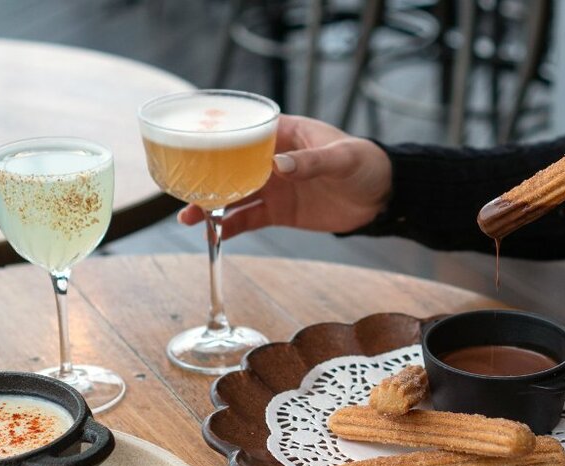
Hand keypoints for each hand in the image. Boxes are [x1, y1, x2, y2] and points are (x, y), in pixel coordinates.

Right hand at [177, 115, 391, 238]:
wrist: (382, 198)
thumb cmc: (365, 164)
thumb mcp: (342, 158)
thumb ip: (311, 162)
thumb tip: (279, 166)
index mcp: (284, 134)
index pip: (244, 130)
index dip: (217, 137)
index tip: (190, 146)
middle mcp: (272, 159)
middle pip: (230, 167)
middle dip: (206, 178)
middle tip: (182, 190)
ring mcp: (273, 187)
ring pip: (234, 196)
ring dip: (211, 206)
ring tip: (188, 218)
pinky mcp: (279, 212)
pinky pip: (249, 219)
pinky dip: (231, 227)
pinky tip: (214, 235)